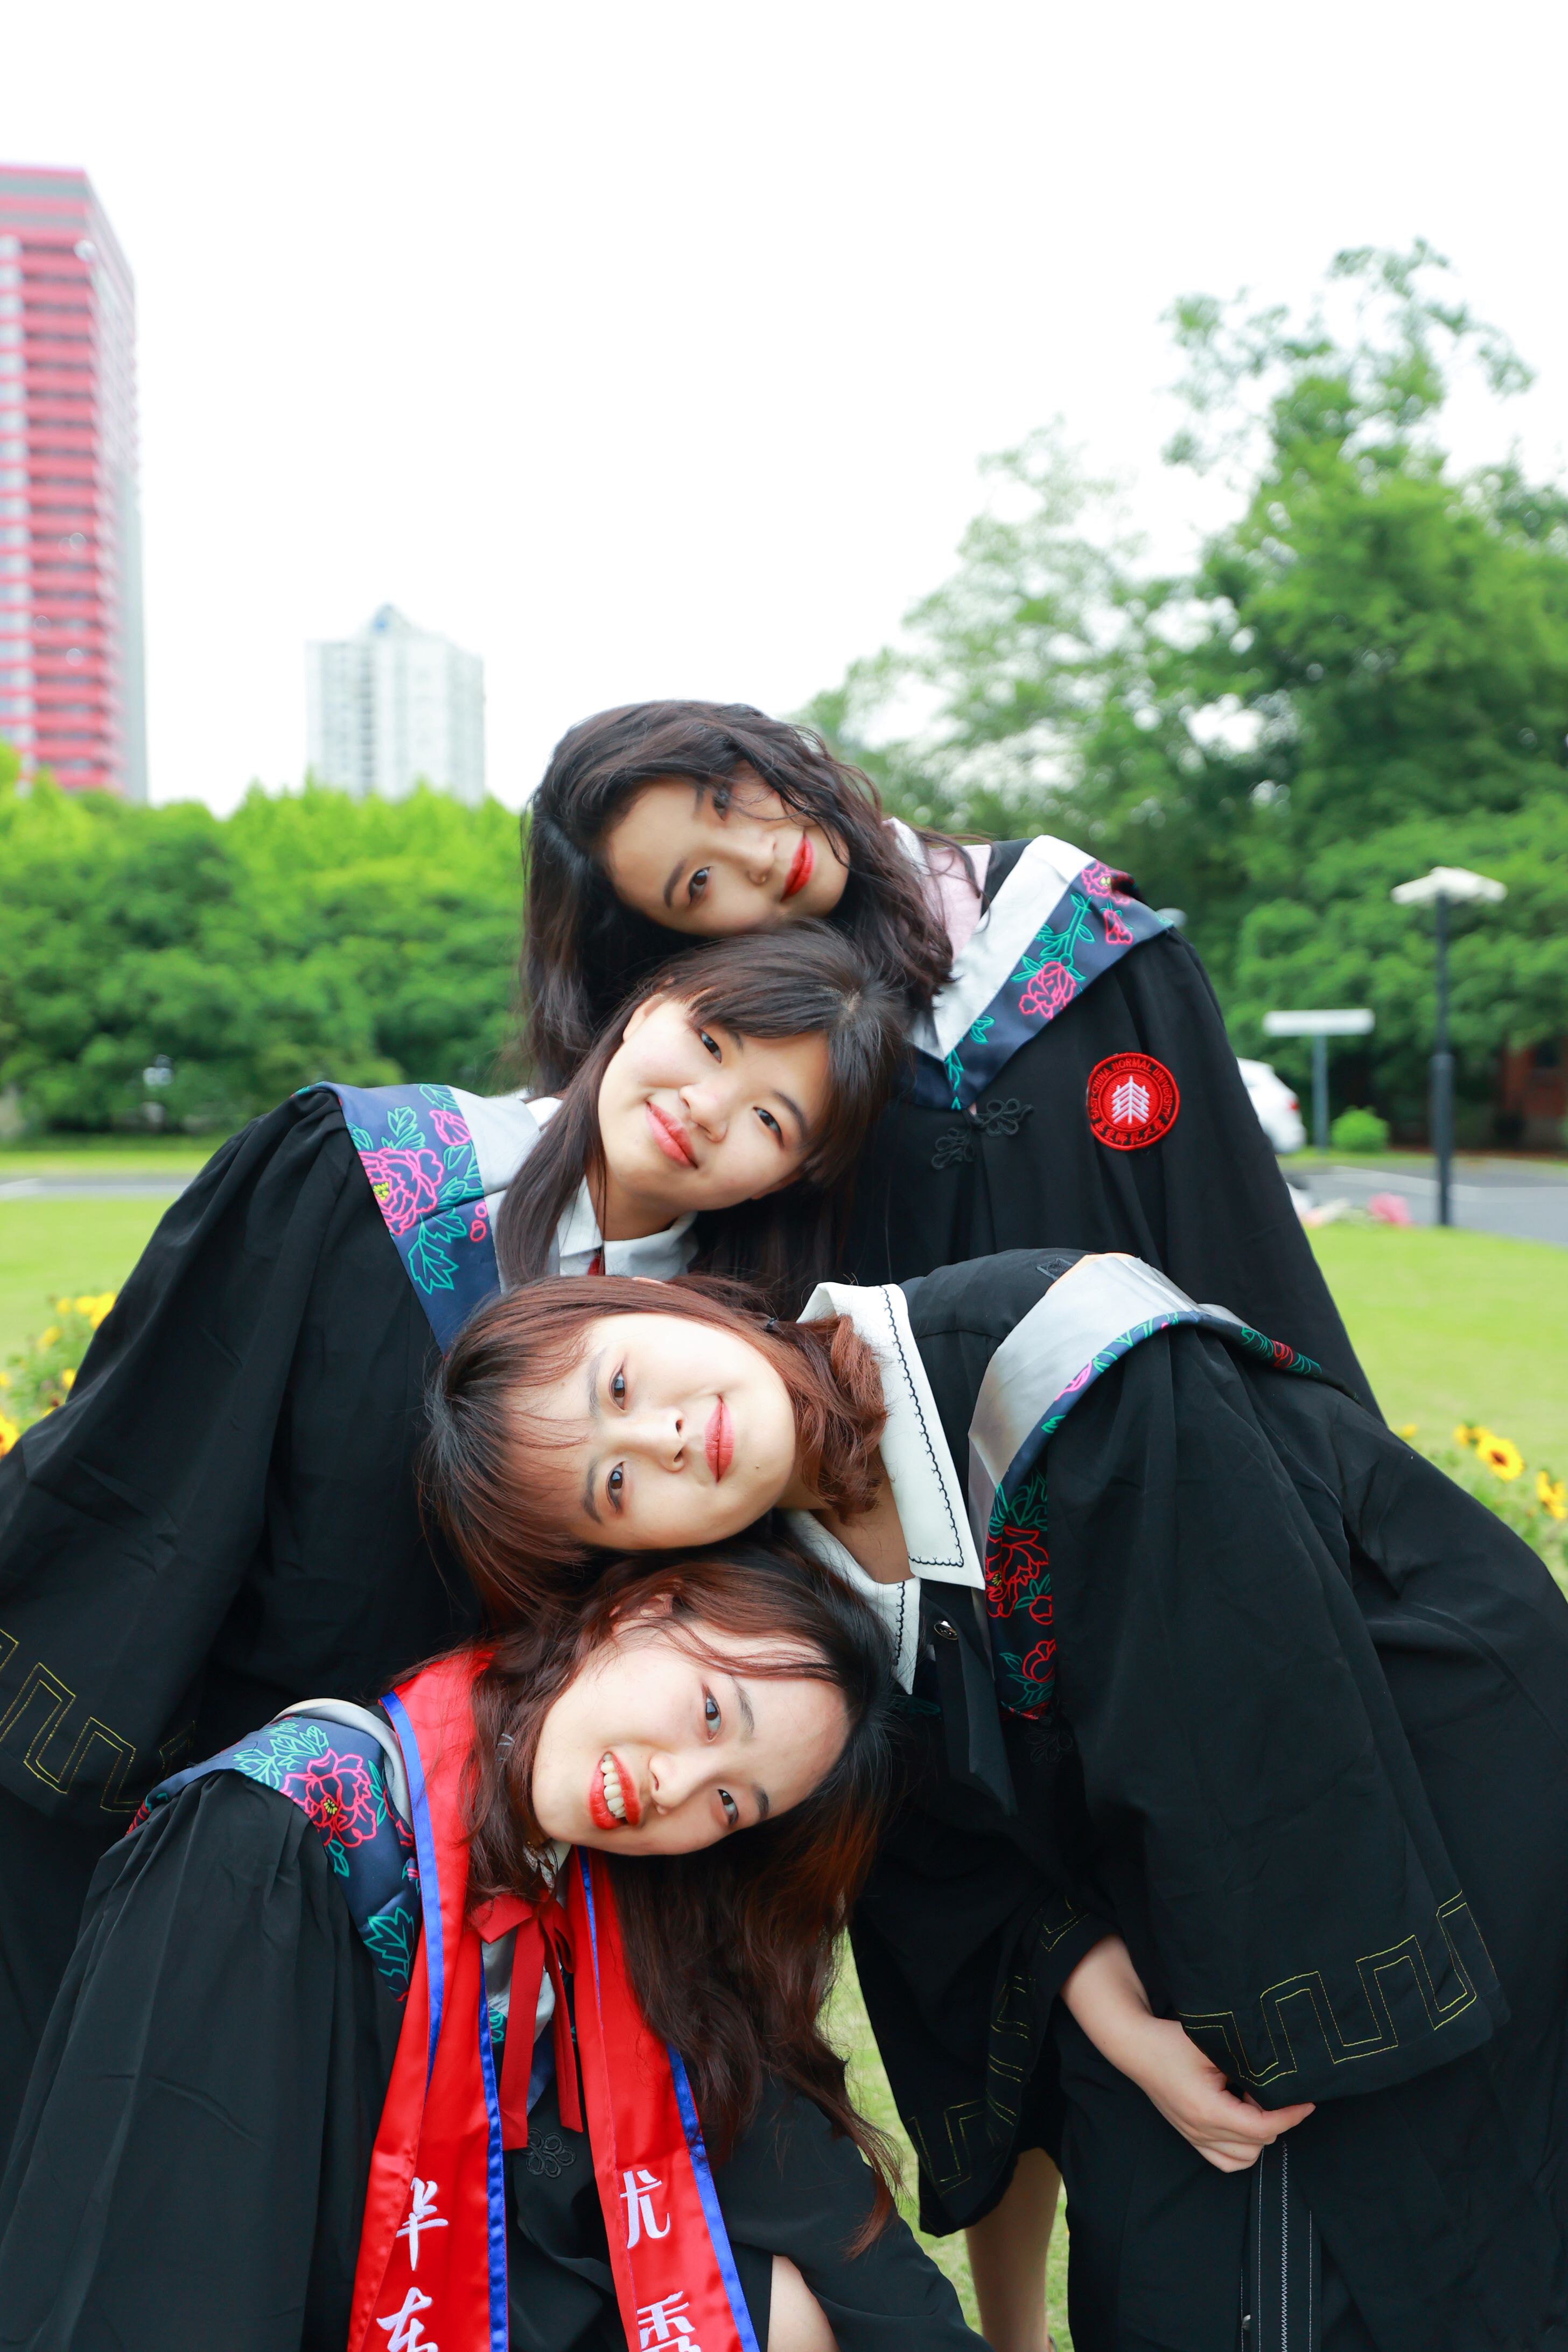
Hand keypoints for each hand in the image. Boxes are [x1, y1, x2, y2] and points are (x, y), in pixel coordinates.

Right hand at [1061, 1936, 1313, 2173]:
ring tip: (1255, 2103)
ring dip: (1259, 2135)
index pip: (1262, 2128)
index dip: (1290, 2116)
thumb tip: (1279, 2070)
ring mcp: (1194, 2137)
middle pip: (1258, 2144)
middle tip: (1275, 2090)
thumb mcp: (1212, 2044)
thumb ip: (1246, 2061)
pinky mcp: (1190, 2136)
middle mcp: (1200, 2131)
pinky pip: (1226, 2159)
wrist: (1135, 2047)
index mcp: (1208, 2110)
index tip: (1307, 2101)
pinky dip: (1242, 2147)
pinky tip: (1241, 2117)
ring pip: (1245, 2157)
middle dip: (1275, 2120)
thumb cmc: (1172, 2041)